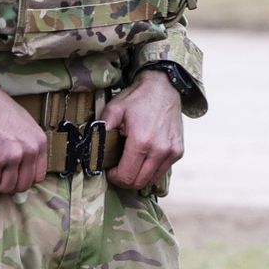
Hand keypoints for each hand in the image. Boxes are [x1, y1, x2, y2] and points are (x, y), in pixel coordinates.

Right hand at [0, 70, 48, 193]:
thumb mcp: (24, 124)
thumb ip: (27, 143)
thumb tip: (21, 162)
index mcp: (39, 142)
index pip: (39, 175)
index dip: (24, 180)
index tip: (12, 177)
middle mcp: (30, 151)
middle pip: (23, 185)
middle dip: (8, 185)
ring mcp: (13, 157)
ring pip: (7, 187)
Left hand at [105, 68, 184, 190]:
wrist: (163, 86)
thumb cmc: (137, 98)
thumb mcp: (114, 110)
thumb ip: (101, 131)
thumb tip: (91, 150)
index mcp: (142, 142)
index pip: (126, 176)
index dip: (113, 177)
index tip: (109, 169)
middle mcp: (160, 150)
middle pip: (138, 182)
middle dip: (124, 179)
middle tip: (117, 168)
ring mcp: (171, 152)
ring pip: (151, 180)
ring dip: (138, 176)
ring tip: (130, 162)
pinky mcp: (178, 151)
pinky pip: (162, 171)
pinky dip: (150, 170)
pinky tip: (144, 157)